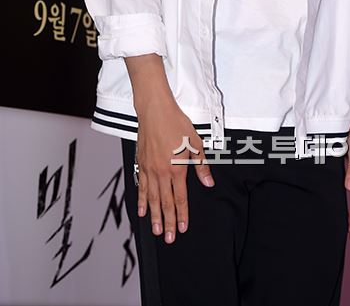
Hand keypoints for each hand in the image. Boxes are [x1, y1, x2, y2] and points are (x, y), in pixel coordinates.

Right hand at [134, 97, 214, 242]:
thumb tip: (208, 182)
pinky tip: (142, 209)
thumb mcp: (195, 143)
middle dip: (167, 222)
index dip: (182, 215)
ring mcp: (149, 169)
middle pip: (165, 203)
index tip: (182, 229)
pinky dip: (142, 200)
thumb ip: (201, 165)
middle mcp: (161, 173)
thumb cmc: (176, 124)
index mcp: (177, 169)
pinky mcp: (141, 163)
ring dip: (154, 216)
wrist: (155, 111)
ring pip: (152, 198)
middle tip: (167, 238)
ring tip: (155, 230)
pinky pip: (141, 186)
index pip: (180, 198)